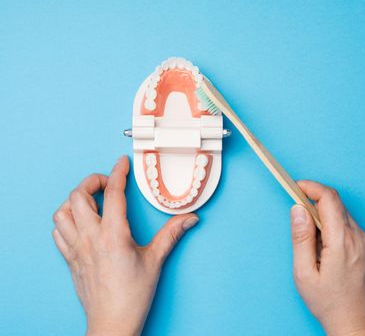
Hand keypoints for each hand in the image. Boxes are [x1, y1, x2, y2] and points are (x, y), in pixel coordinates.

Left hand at [52, 156, 198, 335]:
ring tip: (91, 201)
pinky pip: (58, 232)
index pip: (114, 193)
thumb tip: (189, 219)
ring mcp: (76, 248)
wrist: (111, 322)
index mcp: (114, 235)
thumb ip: (172, 234)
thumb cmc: (132, 295)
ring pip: (62, 212)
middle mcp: (90, 238)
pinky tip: (80, 223)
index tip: (121, 162)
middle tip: (107, 183)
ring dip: (75, 200)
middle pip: (78, 196)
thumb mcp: (155, 260)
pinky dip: (66, 220)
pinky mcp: (69, 258)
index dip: (118, 172)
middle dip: (92, 181)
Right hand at [290, 180, 364, 335]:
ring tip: (310, 238)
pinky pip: (349, 225)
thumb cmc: (327, 302)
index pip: (329, 198)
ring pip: (342, 214)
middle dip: (314, 201)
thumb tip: (297, 209)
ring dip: (323, 215)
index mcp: (342, 241)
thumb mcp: (304, 272)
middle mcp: (359, 237)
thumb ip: (301, 237)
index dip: (311, 187)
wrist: (355, 323)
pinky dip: (333, 225)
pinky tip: (324, 245)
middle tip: (297, 212)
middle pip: (336, 203)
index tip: (296, 186)